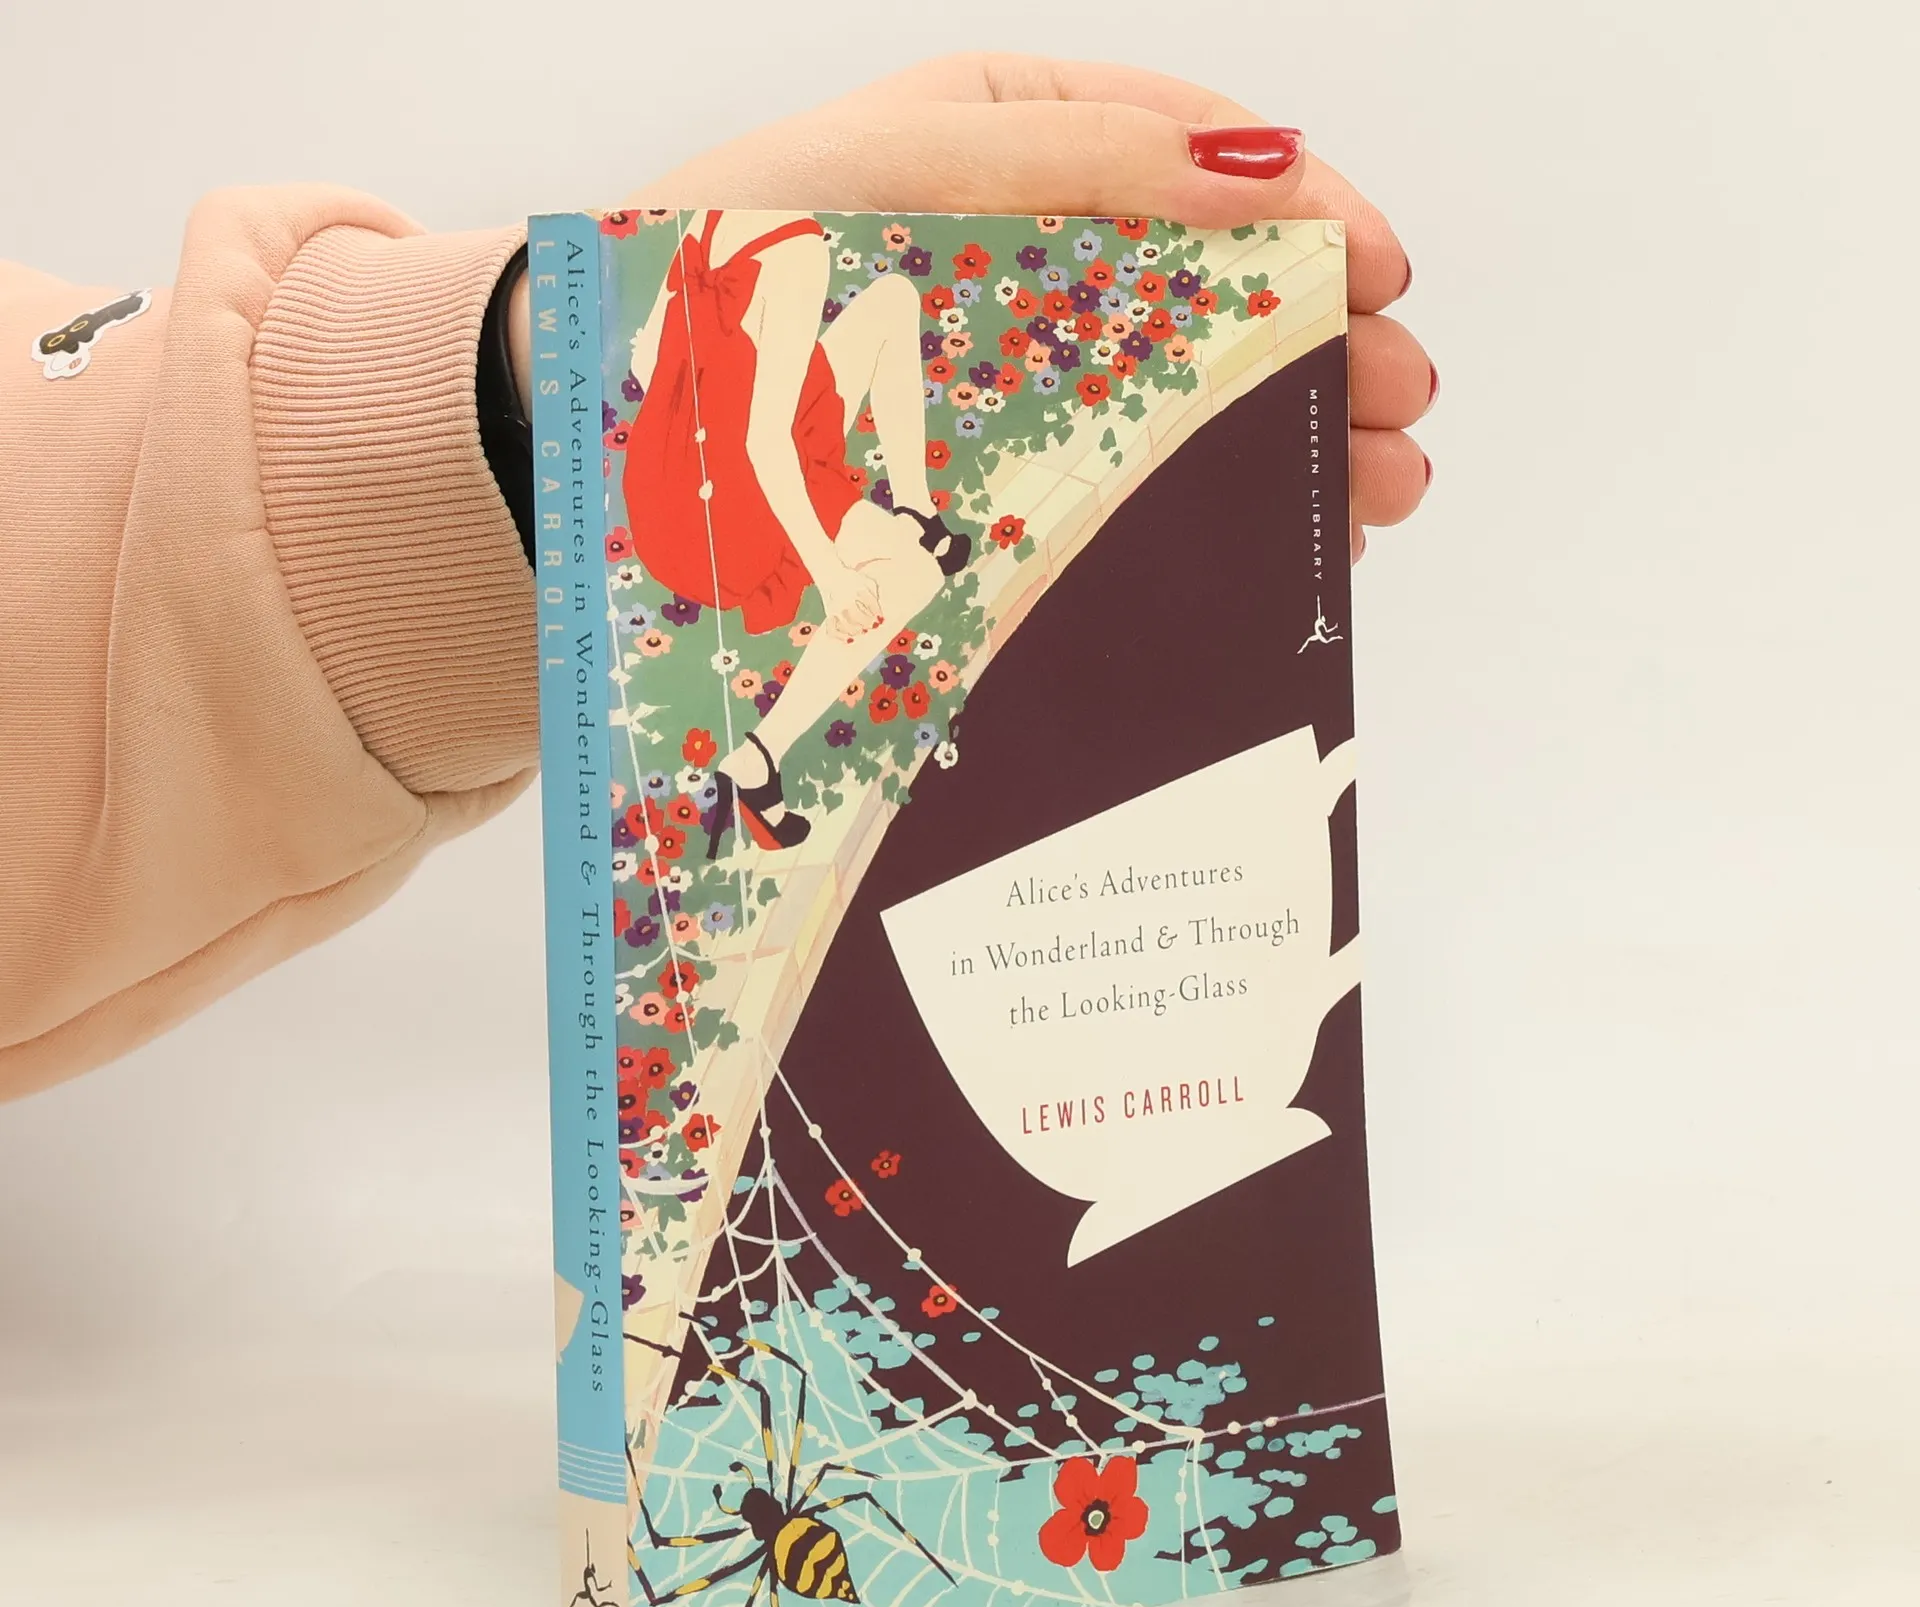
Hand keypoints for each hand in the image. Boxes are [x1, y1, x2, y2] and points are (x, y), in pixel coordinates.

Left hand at [633, 54, 1433, 560]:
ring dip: (1290, 438)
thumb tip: (1268, 171)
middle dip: (1323, 347)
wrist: (609, 413)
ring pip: (1184, 389)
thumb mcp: (914, 159)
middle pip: (1217, 284)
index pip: (1200, 155)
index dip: (1309, 213)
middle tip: (1399, 412)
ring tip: (1372, 495)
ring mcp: (1014, 358)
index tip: (1384, 275)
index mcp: (1017, 130)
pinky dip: (1204, 501)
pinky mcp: (988, 461)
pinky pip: (1122, 470)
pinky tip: (1272, 531)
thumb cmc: (732, 260)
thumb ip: (1088, 158)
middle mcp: (1032, 242)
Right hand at [814, 559, 885, 641]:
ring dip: (856, 630)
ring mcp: (836, 608)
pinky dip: (840, 637)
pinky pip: (832, 629)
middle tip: (873, 625)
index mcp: (857, 589)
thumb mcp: (867, 581)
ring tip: (863, 630)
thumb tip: (880, 608)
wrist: (831, 575)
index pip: (869, 603)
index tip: (880, 619)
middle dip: (867, 622)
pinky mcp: (829, 615)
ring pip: (845, 624)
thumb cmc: (852, 581)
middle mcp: (845, 599)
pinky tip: (849, 640)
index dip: (876, 612)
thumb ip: (874, 592)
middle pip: (857, 615)